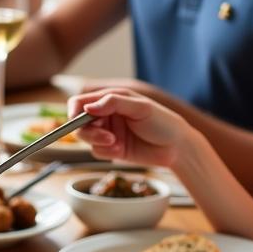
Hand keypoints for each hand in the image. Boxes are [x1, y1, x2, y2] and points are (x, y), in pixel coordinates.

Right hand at [68, 87, 192, 166]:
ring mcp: (108, 132)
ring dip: (98, 142)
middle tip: (106, 137)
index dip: (74, 110)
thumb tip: (87, 108)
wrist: (178, 148)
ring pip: (86, 138)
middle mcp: (106, 115)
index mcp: (110, 99)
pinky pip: (97, 152)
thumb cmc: (163, 122)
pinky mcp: (111, 149)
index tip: (77, 119)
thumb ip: (113, 103)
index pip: (81, 102)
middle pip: (79, 122)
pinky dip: (105, 152)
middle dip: (89, 131)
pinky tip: (120, 150)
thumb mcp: (141, 107)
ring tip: (116, 144)